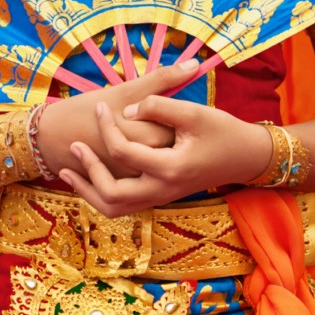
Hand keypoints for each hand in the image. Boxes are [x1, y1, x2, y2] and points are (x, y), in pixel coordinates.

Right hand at [38, 60, 200, 176]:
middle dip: (173, 131)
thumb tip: (195, 64)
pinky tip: (144, 148)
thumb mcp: (123, 90)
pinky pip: (149, 176)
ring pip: (164, 162)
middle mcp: (146, 164)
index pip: (183, 127)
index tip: (173, 105)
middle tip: (164, 119)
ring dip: (163, 149)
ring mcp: (136, 180)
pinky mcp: (127, 188)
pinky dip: (150, 162)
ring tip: (152, 134)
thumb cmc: (85, 110)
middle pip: (177, 146)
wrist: (52, 139)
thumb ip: (162, 78)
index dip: (181, 114)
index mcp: (148, 137)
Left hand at [60, 95, 270, 217]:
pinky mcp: (160, 196)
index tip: (99, 106)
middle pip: (112, 194)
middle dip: (88, 171)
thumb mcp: (193, 111)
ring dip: (89, 191)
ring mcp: (161, 197)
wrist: (245, 157)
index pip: (123, 151)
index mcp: (170, 167)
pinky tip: (91, 176)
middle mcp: (163, 189)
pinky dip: (102, 194)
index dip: (106, 126)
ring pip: (114, 208)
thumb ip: (157, 106)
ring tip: (68, 172)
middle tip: (74, 146)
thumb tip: (125, 112)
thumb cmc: (222, 130)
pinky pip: (124, 205)